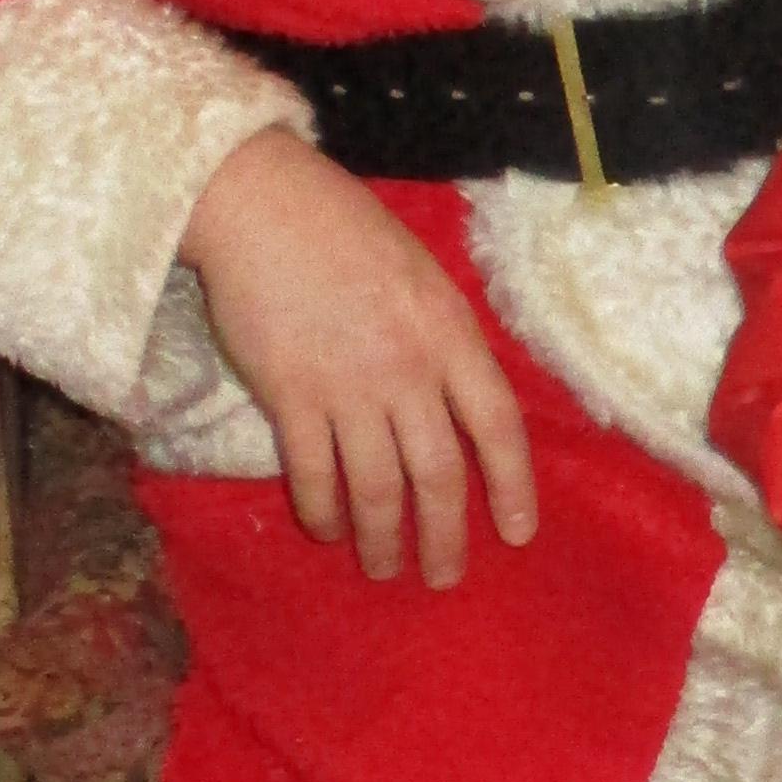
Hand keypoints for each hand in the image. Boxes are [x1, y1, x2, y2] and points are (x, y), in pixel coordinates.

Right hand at [180, 129, 537, 586]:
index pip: (498, 428)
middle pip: (439, 475)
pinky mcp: (290, 396)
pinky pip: (314, 473)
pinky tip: (327, 529)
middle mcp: (408, 370)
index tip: (518, 534)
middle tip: (443, 576)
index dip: (514, 488)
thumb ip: (446, 341)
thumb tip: (461, 405)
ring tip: (383, 567)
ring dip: (381, 538)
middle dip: (444, 536)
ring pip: (377, 488)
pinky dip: (322, 509)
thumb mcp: (424, 277)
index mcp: (451, 336)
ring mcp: (349, 387)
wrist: (263, 205)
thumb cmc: (345, 231)